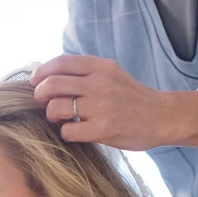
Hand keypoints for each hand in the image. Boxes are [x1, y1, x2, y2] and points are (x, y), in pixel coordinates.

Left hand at [30, 55, 176, 150]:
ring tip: (60, 118)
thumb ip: (87, 74)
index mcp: (100, 67)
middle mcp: (99, 83)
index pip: (61, 63)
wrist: (161, 117)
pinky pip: (68, 131)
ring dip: (51, 115)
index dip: (42, 72)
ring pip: (56, 108)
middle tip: (43, 102)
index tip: (35, 81)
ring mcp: (100, 107)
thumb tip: (53, 76)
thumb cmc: (133, 98)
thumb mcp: (112, 75)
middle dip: (40, 94)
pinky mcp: (102, 129)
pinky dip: (65, 133)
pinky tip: (74, 132)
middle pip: (52, 84)